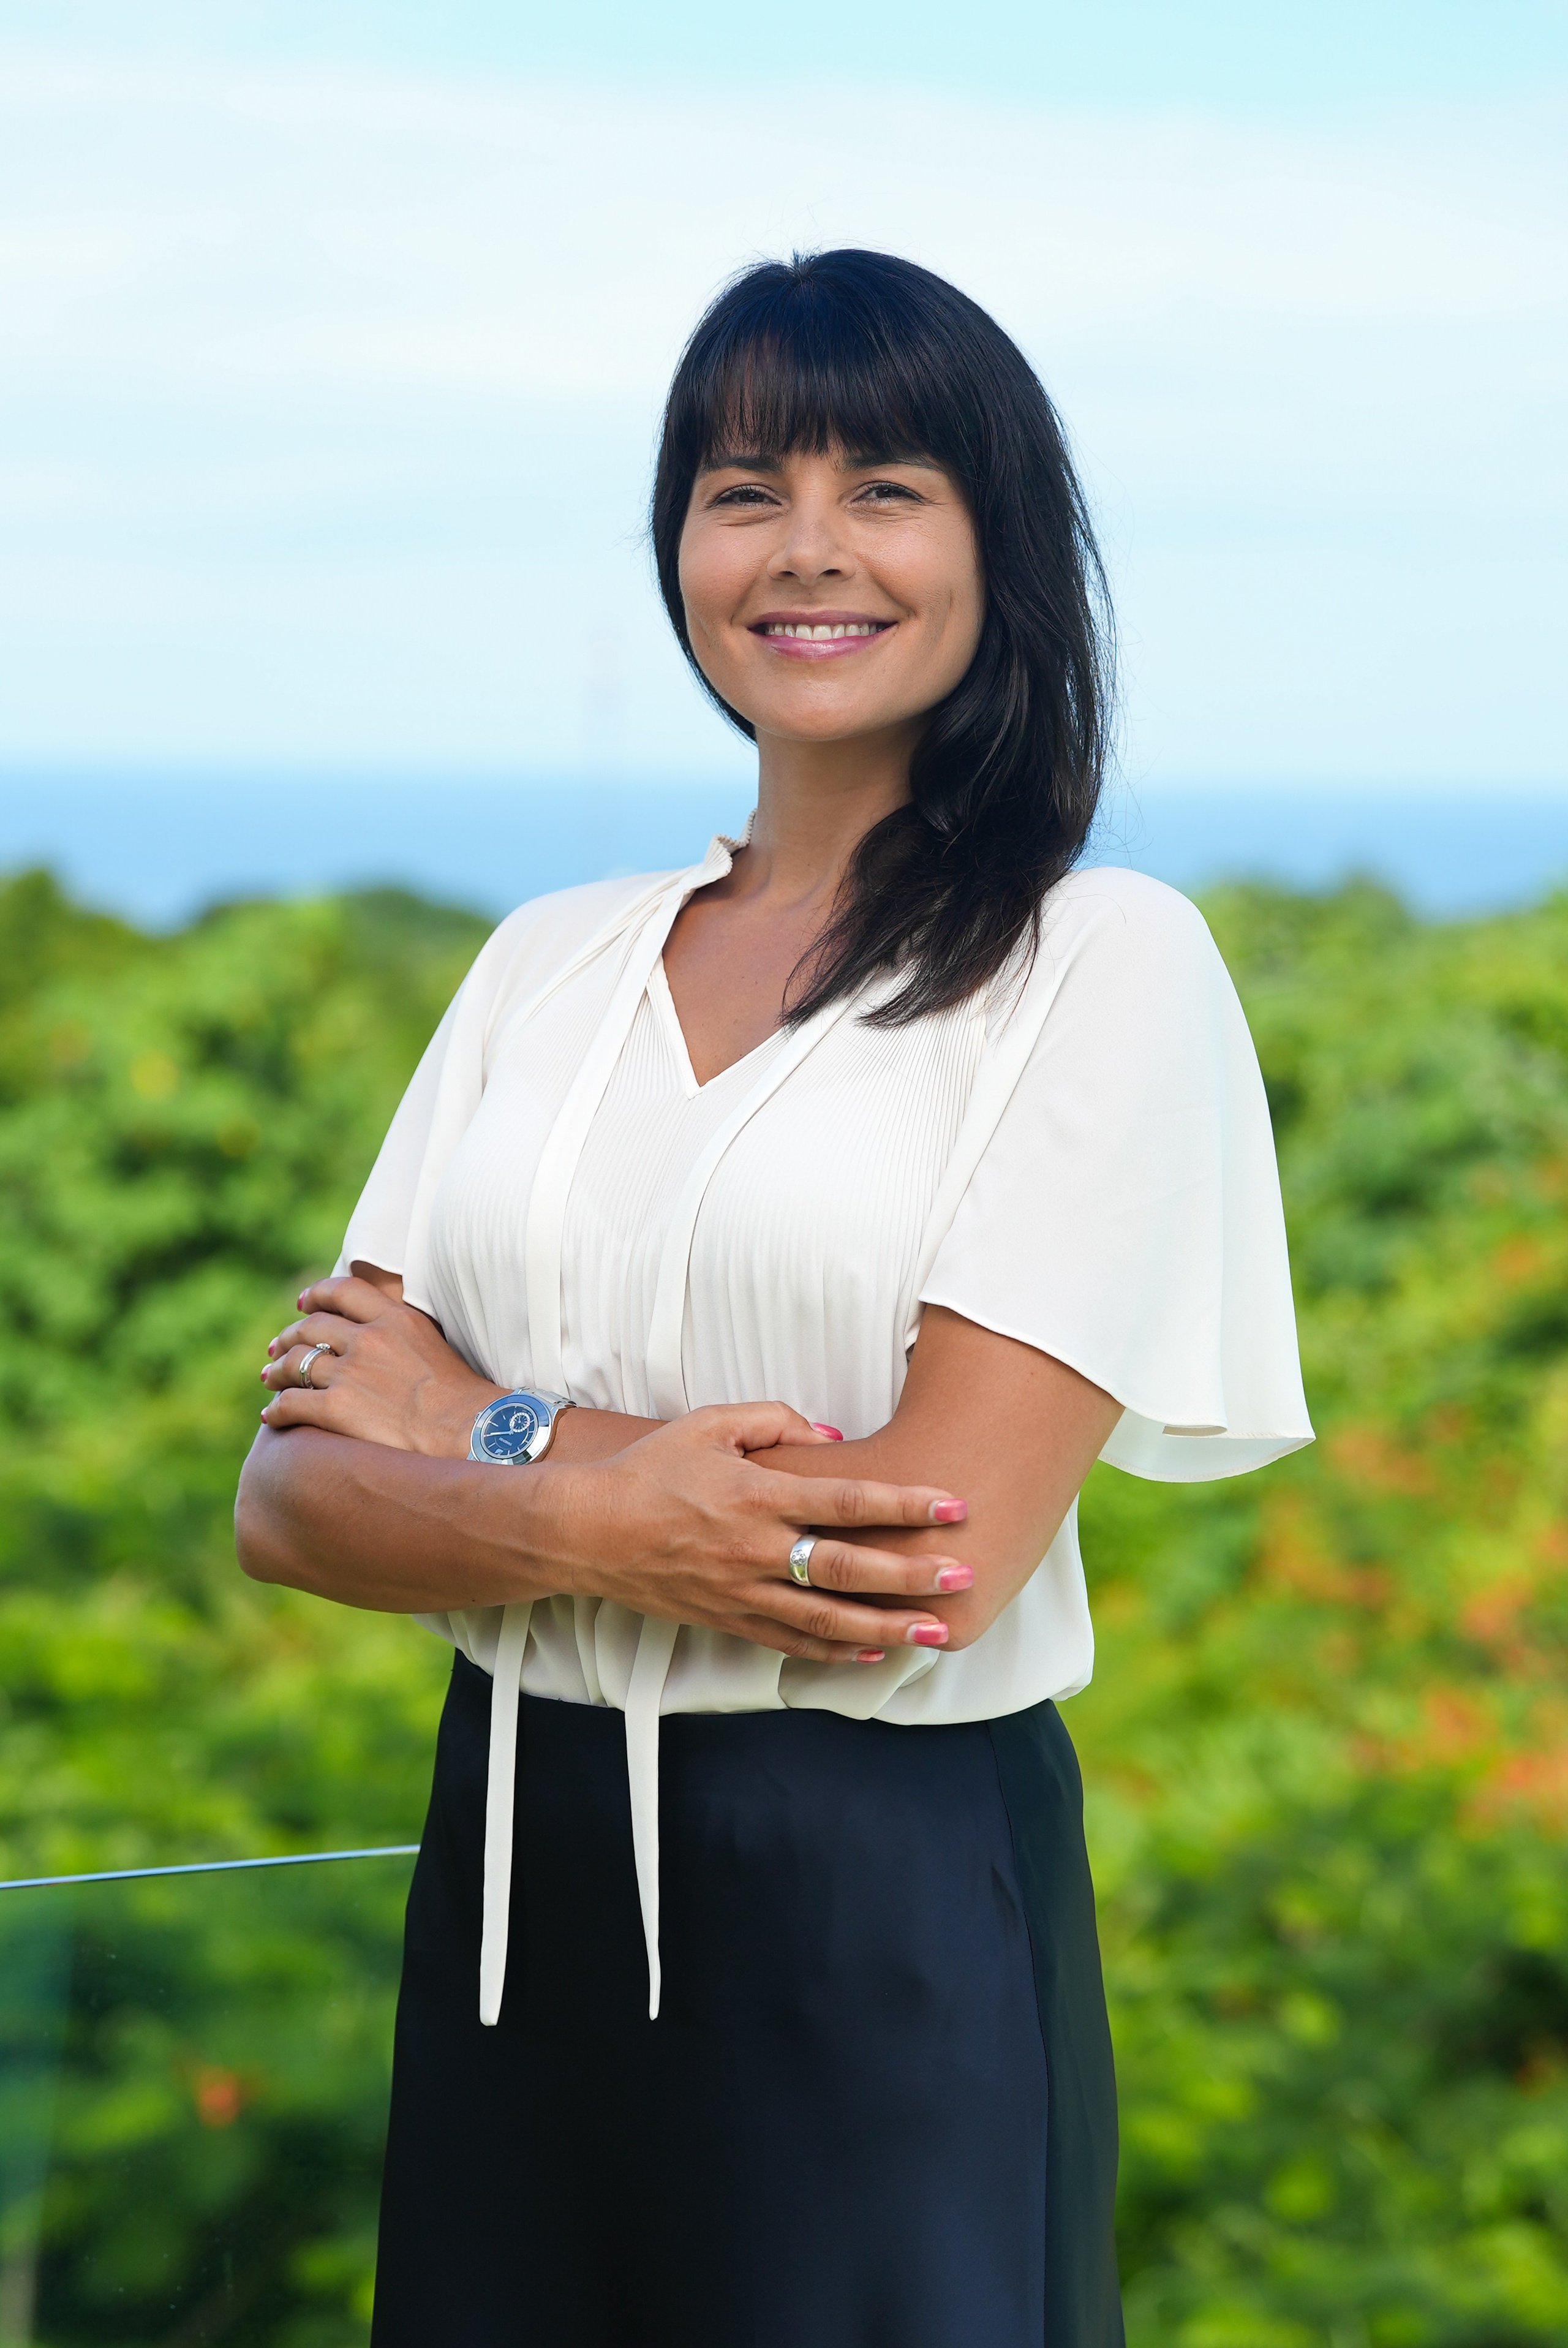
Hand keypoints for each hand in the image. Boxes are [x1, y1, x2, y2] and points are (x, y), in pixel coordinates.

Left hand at [260, 1276, 500, 1456]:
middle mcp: (369, 1339)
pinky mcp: (337, 1409)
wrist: (471, 1434)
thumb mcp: (436, 1345)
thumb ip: (405, 1333)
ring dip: (278, 1371)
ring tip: (270, 1379)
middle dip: (288, 1336)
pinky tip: (272, 1416)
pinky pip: (291, 1402)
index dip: (317, 1294)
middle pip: (312, 1327)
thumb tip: (386, 1335)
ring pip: (296, 1362)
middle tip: (276, 1348)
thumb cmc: (464, 1400)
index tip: (303, 1303)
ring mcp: (351, 1373)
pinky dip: (276, 1409)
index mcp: (396, 1319)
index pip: (344, 1290)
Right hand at [557, 1403, 972, 1664]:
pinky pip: (792, 1642)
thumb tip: (835, 1440)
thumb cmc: (650, 1469)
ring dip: (888, 1626)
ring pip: (828, 1619)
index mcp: (756, 1493)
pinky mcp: (728, 1619)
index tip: (954, 1503)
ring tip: (938, 1631)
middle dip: (911, 1574)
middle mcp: (754, 1548)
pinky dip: (837, 1651)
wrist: (586, 1531)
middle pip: (848, 1565)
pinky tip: (877, 1650)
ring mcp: (742, 1591)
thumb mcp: (709, 1425)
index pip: (846, 1499)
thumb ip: (775, 1421)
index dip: (905, 1503)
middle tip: (963, 1575)